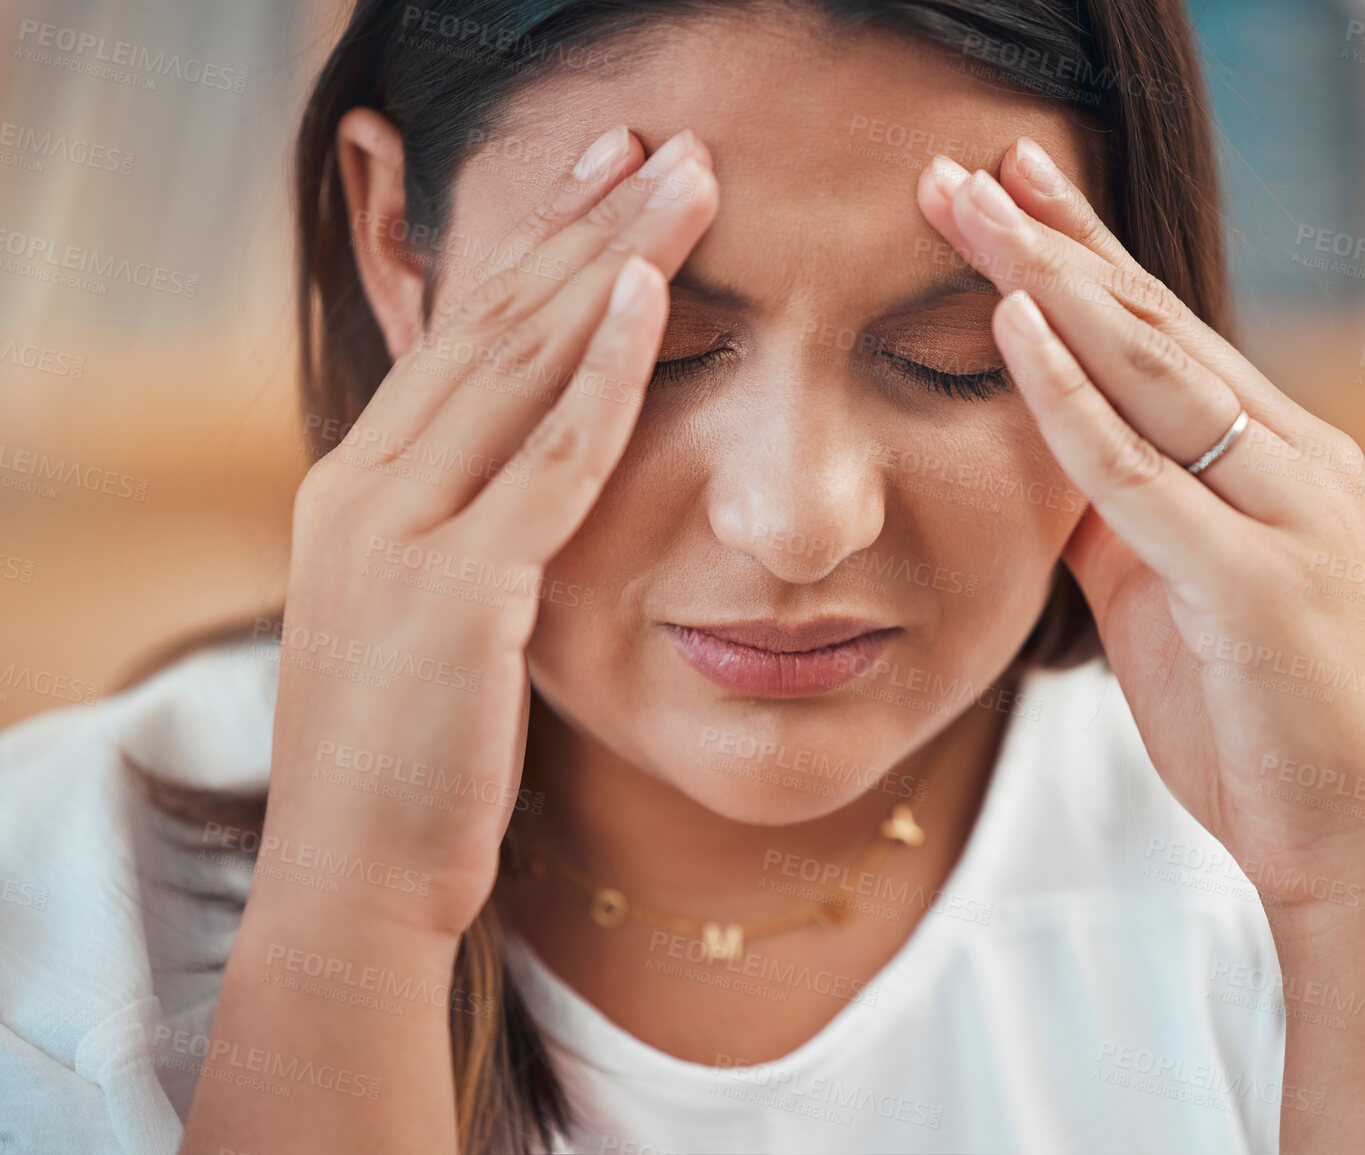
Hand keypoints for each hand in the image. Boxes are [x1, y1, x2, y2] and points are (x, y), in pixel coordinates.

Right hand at [259, 128, 716, 940]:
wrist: (355, 876)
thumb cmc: (408, 758)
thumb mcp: (424, 619)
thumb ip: (468, 533)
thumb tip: (534, 482)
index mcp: (357, 486)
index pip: (459, 337)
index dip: (537, 248)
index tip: (605, 177)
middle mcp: (365, 485)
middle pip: (491, 323)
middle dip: (582, 223)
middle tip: (660, 140)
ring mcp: (401, 532)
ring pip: (519, 364)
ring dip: (608, 262)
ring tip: (683, 178)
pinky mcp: (455, 589)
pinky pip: (546, 459)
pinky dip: (604, 372)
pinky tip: (652, 299)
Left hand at [917, 139, 1364, 903]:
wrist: (1352, 840)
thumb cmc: (1259, 721)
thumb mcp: (1172, 597)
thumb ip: (1120, 515)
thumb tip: (1043, 450)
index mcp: (1281, 459)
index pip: (1167, 334)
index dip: (1085, 254)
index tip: (1012, 188)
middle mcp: (1296, 461)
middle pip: (1154, 325)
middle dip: (1055, 240)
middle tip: (967, 163)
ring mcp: (1287, 513)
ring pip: (1152, 371)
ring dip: (1052, 281)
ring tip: (974, 204)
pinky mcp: (1261, 581)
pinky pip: (1142, 470)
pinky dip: (1072, 397)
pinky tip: (1016, 324)